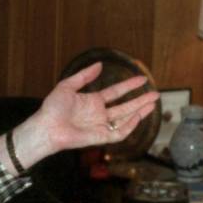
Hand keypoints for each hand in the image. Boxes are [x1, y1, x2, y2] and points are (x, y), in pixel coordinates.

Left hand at [24, 61, 158, 159]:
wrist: (46, 126)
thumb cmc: (52, 108)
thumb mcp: (67, 86)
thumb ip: (84, 76)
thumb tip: (100, 65)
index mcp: (93, 102)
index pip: (116, 92)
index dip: (129, 86)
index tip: (142, 78)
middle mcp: (99, 114)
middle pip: (125, 106)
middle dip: (141, 100)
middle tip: (155, 94)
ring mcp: (101, 126)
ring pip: (126, 119)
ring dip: (140, 111)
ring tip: (153, 103)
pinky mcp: (100, 137)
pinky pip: (119, 133)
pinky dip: (129, 125)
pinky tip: (137, 115)